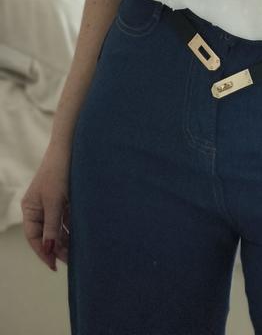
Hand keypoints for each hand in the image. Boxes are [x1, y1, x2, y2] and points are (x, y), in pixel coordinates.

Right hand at [21, 143, 71, 271]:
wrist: (71, 146)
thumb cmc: (59, 171)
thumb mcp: (55, 201)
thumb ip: (52, 225)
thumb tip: (49, 249)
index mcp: (30, 208)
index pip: (34, 237)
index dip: (43, 252)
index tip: (54, 265)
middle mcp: (39, 207)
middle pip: (46, 234)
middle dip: (57, 248)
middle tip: (71, 261)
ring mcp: (52, 203)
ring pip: (58, 227)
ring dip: (66, 239)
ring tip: (78, 252)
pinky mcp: (65, 198)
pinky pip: (66, 218)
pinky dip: (72, 227)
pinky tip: (81, 237)